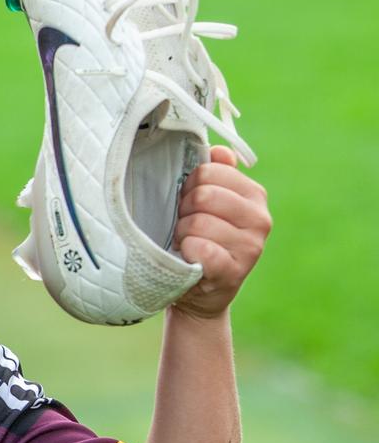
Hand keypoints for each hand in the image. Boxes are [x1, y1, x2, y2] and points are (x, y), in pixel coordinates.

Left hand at [172, 145, 271, 319]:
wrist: (200, 291)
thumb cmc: (199, 238)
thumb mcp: (207, 203)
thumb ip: (215, 173)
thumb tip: (221, 150)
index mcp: (253, 195)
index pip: (209, 171)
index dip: (189, 186)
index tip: (189, 203)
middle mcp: (260, 219)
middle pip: (203, 195)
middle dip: (184, 211)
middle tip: (187, 226)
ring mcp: (251, 246)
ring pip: (197, 223)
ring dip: (182, 235)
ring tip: (188, 244)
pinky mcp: (235, 271)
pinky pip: (200, 248)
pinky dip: (187, 253)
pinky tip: (191, 259)